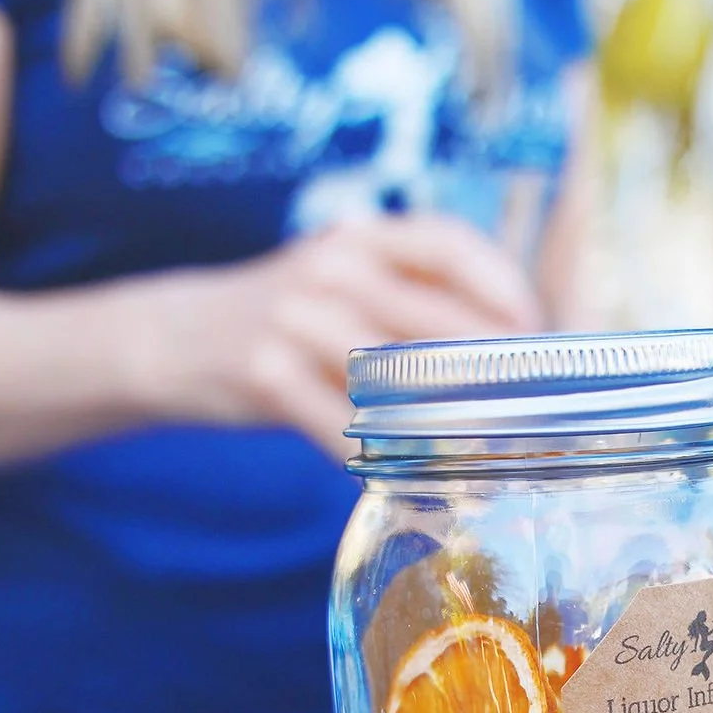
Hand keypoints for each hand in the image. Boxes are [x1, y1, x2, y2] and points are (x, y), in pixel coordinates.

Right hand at [153, 212, 541, 454]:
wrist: (178, 335)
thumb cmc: (291, 314)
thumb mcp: (346, 276)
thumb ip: (416, 296)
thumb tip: (517, 348)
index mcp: (361, 238)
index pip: (447, 244)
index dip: (501, 286)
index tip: (534, 331)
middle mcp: (330, 269)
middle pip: (434, 319)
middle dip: (489, 370)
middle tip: (527, 410)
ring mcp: (294, 320)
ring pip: (395, 377)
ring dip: (447, 421)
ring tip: (485, 452)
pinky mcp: (265, 375)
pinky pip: (342, 425)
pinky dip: (382, 455)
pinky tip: (412, 473)